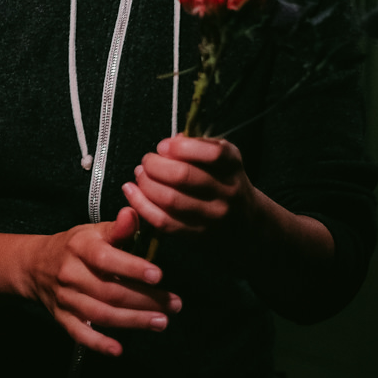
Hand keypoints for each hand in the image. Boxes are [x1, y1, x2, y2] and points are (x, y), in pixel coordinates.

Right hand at [24, 206, 182, 355]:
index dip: (132, 268)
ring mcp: (66, 298)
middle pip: (110, 291)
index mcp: (80, 248)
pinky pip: (80, 333)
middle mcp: (71, 273)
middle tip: (173, 305)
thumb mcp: (92, 231)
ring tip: (161, 322)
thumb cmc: (74, 247)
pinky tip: (118, 350)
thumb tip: (133, 214)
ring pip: (100, 314)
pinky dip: (99, 343)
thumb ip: (117, 228)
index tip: (158, 275)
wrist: (34, 265)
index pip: (106, 259)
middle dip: (145, 300)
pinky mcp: (62, 318)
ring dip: (133, 321)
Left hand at [121, 135, 252, 236]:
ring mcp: (213, 216)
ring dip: (146, 184)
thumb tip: (170, 142)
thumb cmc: (224, 180)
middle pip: (183, 176)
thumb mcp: (222, 156)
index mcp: (233, 165)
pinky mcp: (198, 235)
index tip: (163, 146)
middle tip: (146, 161)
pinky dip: (142, 205)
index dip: (181, 148)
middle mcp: (227, 192)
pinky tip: (131, 192)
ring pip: (170, 199)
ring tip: (139, 175)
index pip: (212, 154)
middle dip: (155, 165)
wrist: (246, 222)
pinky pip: (164, 221)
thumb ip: (198, 145)